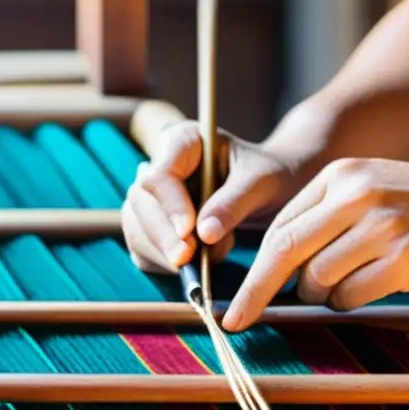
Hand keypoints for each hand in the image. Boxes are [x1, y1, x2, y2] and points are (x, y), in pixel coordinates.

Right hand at [123, 121, 305, 273]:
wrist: (272, 189)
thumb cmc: (268, 175)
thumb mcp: (261, 181)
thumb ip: (234, 203)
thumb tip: (204, 234)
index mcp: (184, 141)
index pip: (161, 173)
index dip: (171, 205)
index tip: (188, 231)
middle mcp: (160, 164)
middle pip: (141, 201)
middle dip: (162, 234)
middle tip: (186, 260)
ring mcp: (153, 195)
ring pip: (135, 225)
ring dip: (161, 251)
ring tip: (200, 263)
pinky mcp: (153, 222)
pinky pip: (143, 246)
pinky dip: (161, 262)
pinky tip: (189, 269)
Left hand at [222, 157, 408, 330]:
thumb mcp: (373, 187)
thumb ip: (327, 214)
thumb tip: (280, 265)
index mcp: (341, 175)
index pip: (280, 226)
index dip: (255, 267)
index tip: (240, 296)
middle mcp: (355, 195)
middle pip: (284, 252)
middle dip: (254, 292)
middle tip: (234, 322)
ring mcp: (379, 226)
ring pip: (316, 279)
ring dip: (321, 295)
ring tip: (349, 286)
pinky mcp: (401, 259)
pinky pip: (350, 296)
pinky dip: (350, 302)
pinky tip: (370, 289)